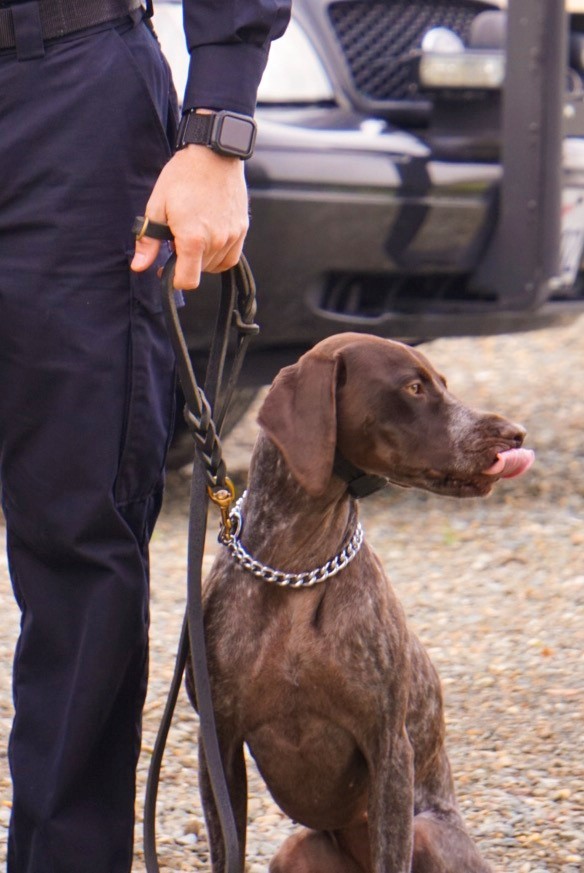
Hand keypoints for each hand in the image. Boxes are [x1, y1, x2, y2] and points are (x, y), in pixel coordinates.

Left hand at [131, 144, 248, 289]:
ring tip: (194, 234)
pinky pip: (231, 256)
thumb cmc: (183, 176)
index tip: (167, 268)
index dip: (174, 280)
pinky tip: (209, 238)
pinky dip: (219, 254)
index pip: (187, 280)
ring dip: (203, 259)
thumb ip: (148, 242)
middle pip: (200, 272)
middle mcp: (216, 241)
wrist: (213, 154)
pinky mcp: (242, 229)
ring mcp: (231, 236)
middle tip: (178, 238)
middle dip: (186, 262)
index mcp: (193, 239)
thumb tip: (138, 266)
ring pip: (215, 265)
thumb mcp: (157, 206)